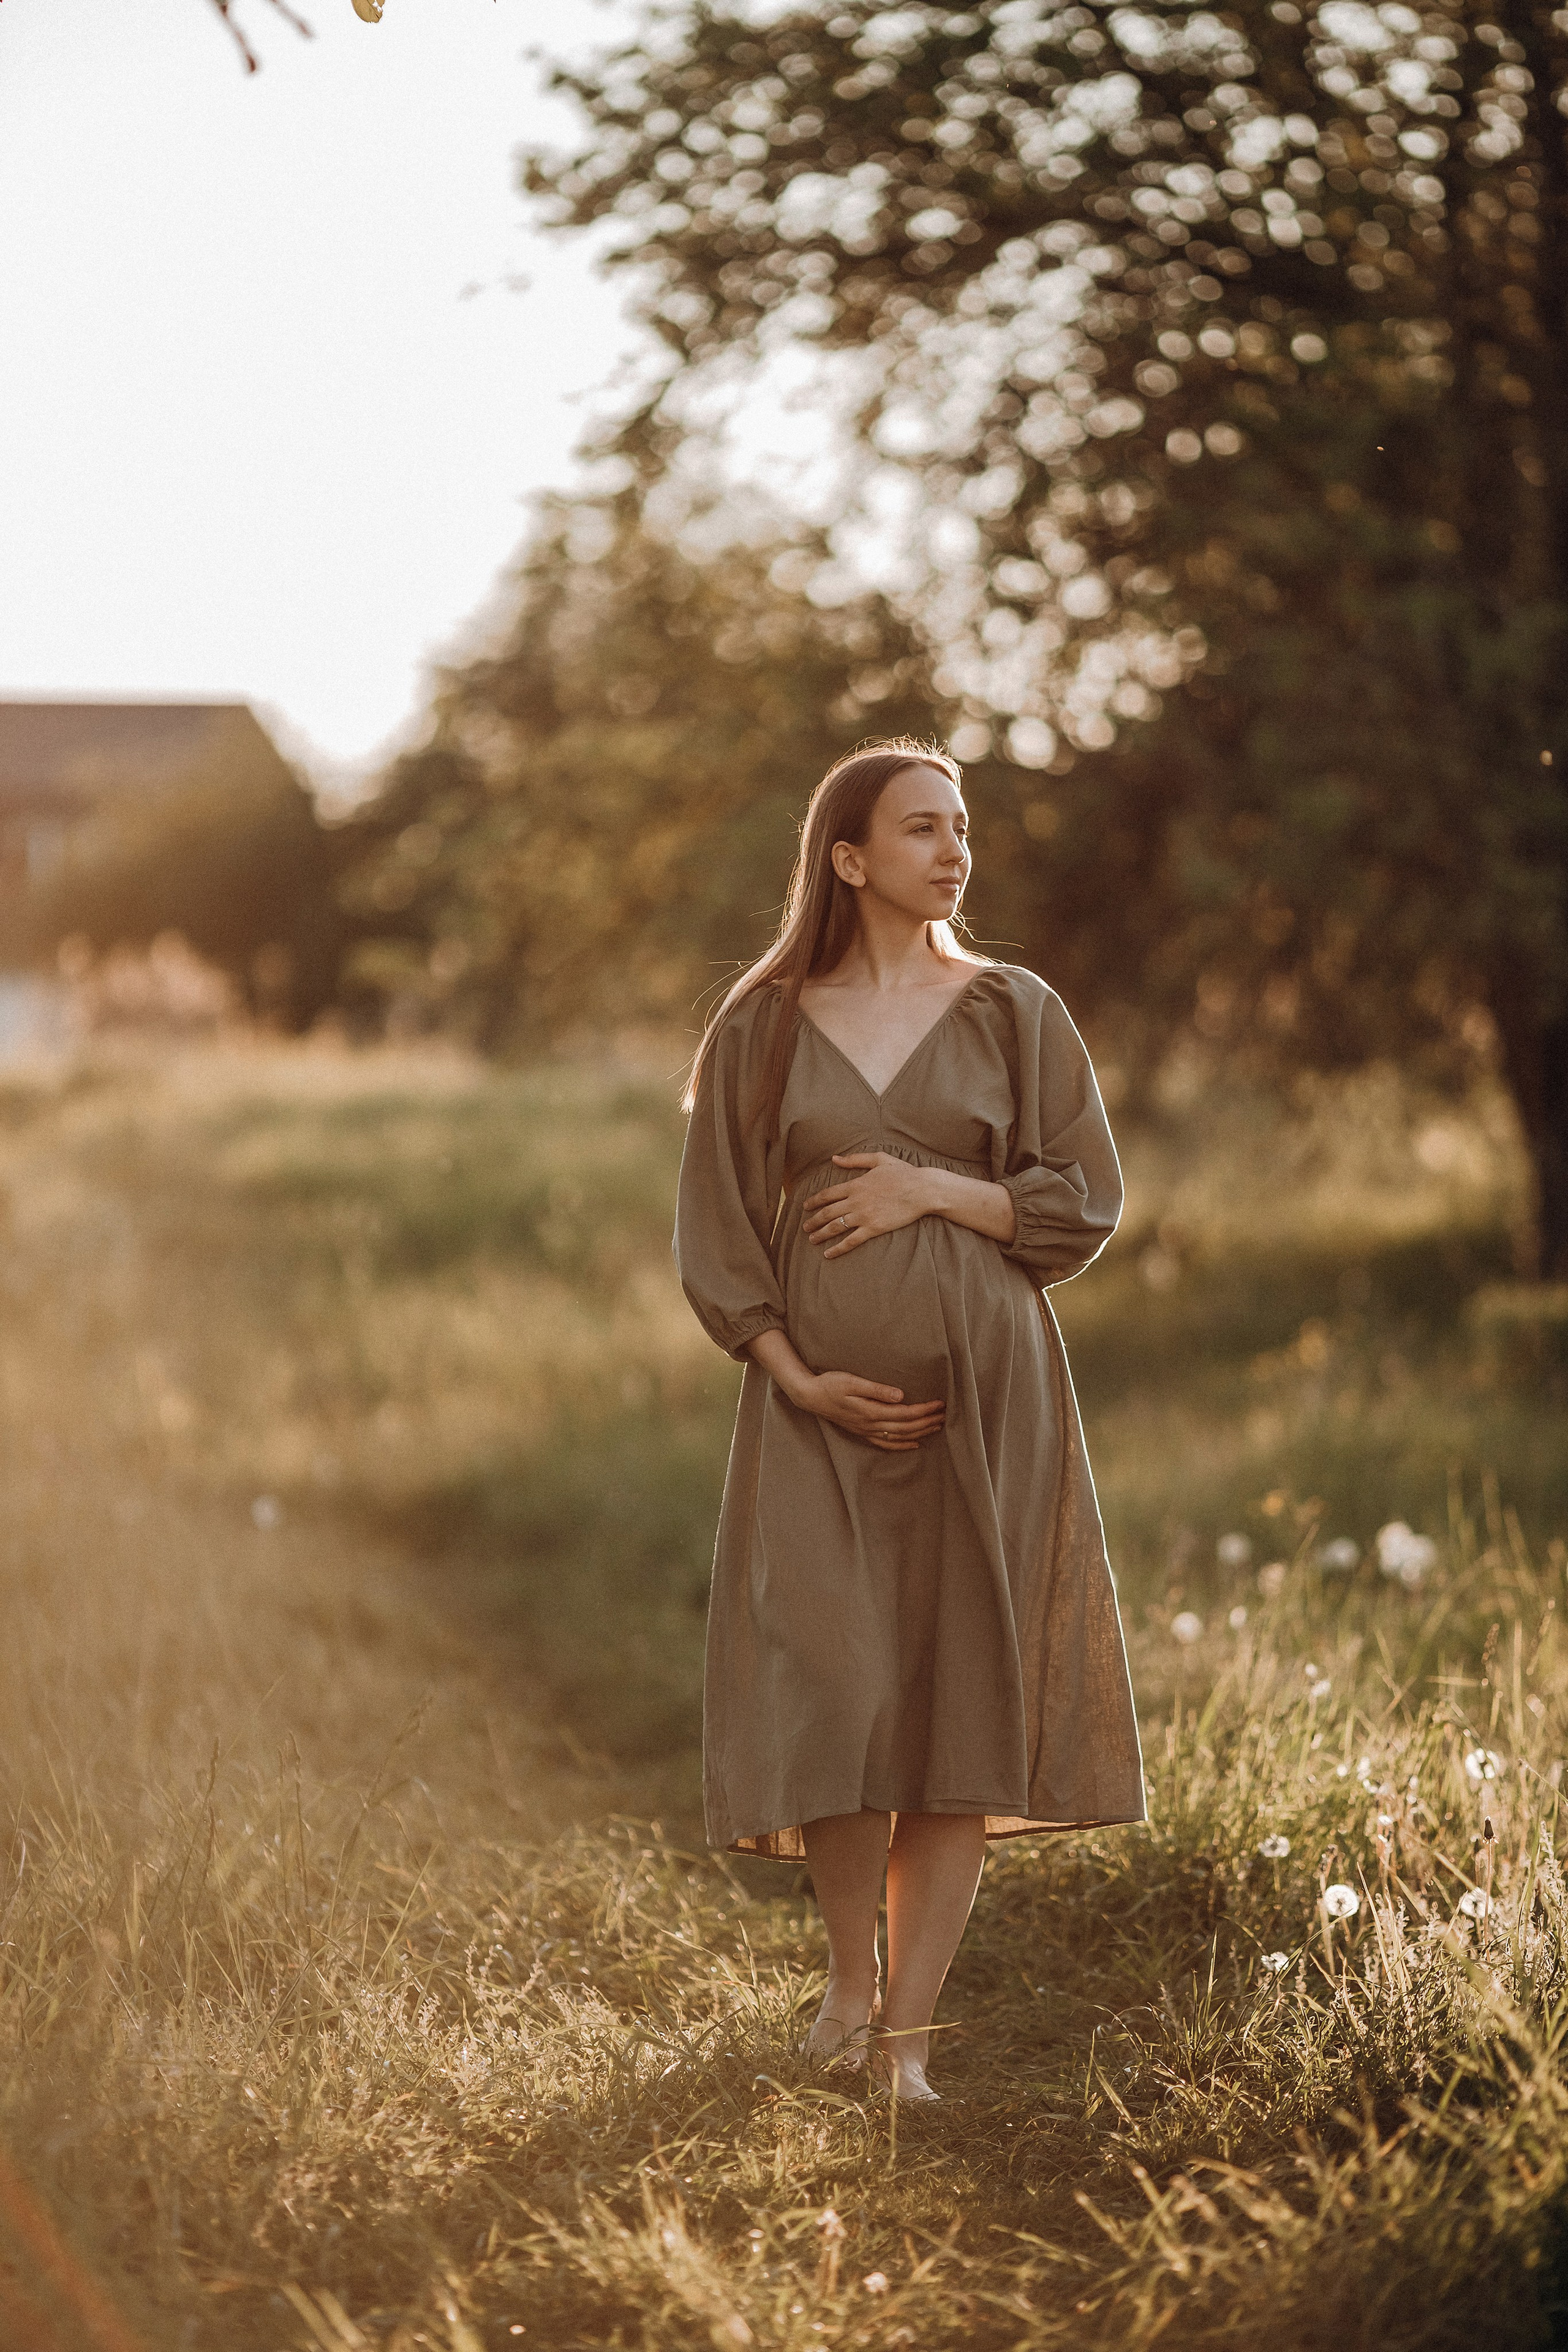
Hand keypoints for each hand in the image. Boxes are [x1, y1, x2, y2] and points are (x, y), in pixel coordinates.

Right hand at [795, 1369, 944, 1451]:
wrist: (810, 1396)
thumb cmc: (830, 1384)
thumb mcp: (852, 1381)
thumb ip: (876, 1390)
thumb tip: (901, 1395)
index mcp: (871, 1411)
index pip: (905, 1413)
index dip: (924, 1410)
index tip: (940, 1404)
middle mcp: (871, 1425)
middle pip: (906, 1426)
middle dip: (928, 1421)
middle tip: (946, 1414)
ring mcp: (866, 1431)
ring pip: (900, 1437)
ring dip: (920, 1432)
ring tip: (937, 1427)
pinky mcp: (862, 1432)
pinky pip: (886, 1444)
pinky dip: (902, 1445)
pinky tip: (914, 1444)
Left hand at [802, 1153, 939, 1258]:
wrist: (921, 1189)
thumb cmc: (903, 1173)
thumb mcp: (878, 1159)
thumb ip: (855, 1160)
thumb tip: (835, 1159)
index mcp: (855, 1184)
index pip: (827, 1194)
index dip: (814, 1201)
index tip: (805, 1206)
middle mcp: (855, 1201)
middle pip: (827, 1212)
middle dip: (813, 1221)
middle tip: (805, 1227)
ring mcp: (863, 1216)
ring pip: (835, 1227)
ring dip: (821, 1234)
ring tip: (812, 1240)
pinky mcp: (873, 1228)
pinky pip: (851, 1241)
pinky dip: (838, 1248)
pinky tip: (828, 1254)